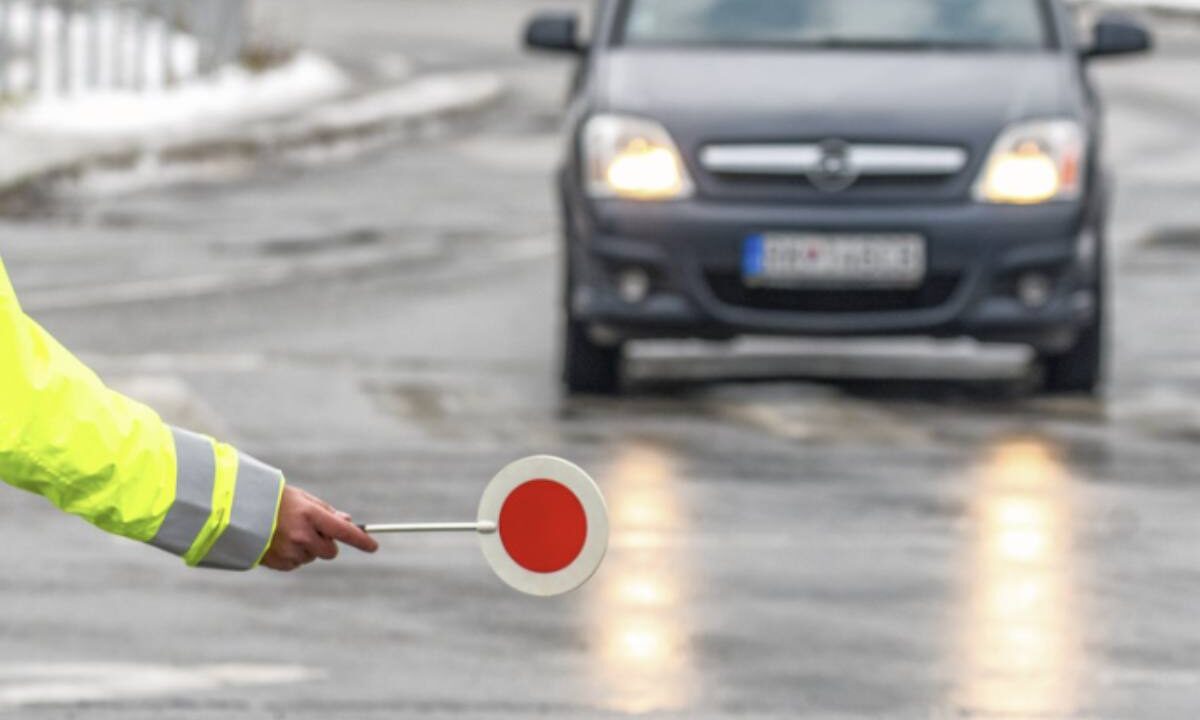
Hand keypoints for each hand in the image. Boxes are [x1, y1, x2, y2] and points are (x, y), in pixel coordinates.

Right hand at [261, 486, 377, 570]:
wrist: (239, 511)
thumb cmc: (276, 500)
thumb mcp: (303, 499)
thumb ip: (327, 512)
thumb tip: (348, 522)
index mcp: (310, 515)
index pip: (344, 531)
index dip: (361, 540)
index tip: (373, 546)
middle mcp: (302, 535)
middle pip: (330, 551)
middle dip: (327, 543)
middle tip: (312, 531)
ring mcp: (290, 551)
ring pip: (313, 557)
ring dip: (307, 548)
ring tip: (288, 532)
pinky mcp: (280, 563)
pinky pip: (297, 563)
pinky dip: (294, 555)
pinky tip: (279, 541)